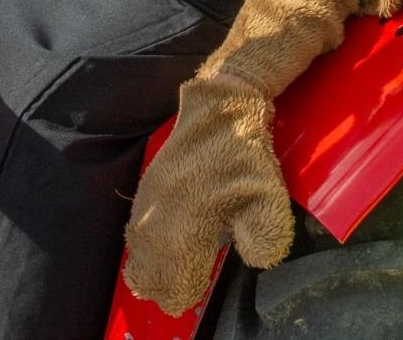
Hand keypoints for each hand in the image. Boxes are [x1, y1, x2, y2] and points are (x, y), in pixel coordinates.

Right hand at [124, 76, 293, 314]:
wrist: (219, 109)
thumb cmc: (244, 156)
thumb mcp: (268, 197)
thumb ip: (263, 236)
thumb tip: (256, 261)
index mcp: (184, 229)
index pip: (175, 286)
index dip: (187, 293)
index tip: (200, 286)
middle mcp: (156, 223)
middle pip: (148, 279)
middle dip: (166, 287)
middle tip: (187, 282)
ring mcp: (145, 206)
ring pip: (137, 258)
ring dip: (154, 269)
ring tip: (175, 269)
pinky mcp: (142, 192)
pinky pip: (134, 236)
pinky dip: (146, 249)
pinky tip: (165, 245)